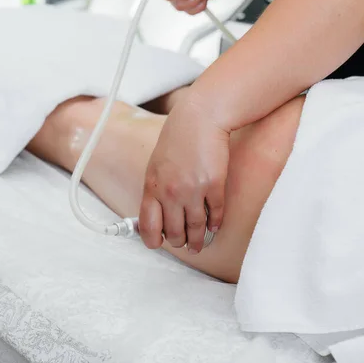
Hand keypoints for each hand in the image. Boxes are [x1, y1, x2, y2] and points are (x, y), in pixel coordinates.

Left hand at [139, 97, 229, 253]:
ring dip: (199, 240)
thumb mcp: (156, 165)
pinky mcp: (214, 186)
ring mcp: (193, 191)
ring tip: (200, 245)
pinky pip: (216, 215)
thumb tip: (159, 215)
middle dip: (179, 242)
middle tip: (184, 244)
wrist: (200, 118)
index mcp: (152, 187)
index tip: (159, 244)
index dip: (153, 240)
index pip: (147, 225)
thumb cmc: (177, 139)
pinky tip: (214, 227)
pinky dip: (215, 224)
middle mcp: (170, 193)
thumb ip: (156, 190)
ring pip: (196, 228)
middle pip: (174, 232)